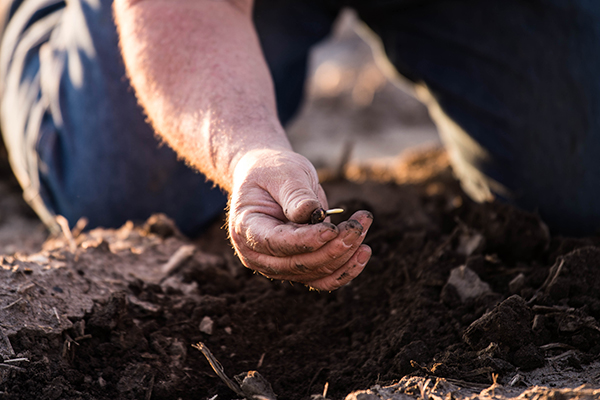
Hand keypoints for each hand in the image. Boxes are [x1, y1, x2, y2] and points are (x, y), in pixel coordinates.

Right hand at [228, 149, 371, 290]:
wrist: (269, 178)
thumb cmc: (273, 171)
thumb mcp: (283, 173)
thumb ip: (295, 194)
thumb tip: (312, 213)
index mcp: (246, 228)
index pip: (275, 243)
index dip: (305, 240)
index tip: (332, 229)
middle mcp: (257, 254)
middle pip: (298, 263)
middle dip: (333, 247)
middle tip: (359, 223)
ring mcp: (277, 265)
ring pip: (315, 273)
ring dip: (345, 254)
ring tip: (363, 225)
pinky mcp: (297, 268)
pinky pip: (323, 279)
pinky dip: (346, 269)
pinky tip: (364, 252)